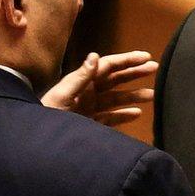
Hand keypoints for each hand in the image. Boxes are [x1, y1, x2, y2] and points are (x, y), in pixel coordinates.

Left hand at [42, 51, 156, 126]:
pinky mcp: (91, 124)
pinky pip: (111, 118)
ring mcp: (91, 108)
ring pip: (117, 99)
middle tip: (155, 68)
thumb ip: (80, 77)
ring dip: (133, 96)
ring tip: (152, 95)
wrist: (38, 139)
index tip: (146, 57)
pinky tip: (136, 114)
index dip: (127, 60)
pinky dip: (123, 116)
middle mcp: (89, 92)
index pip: (108, 66)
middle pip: (116, 80)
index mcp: (83, 81)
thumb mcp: (63, 94)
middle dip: (135, 74)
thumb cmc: (47, 114)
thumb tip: (95, 56)